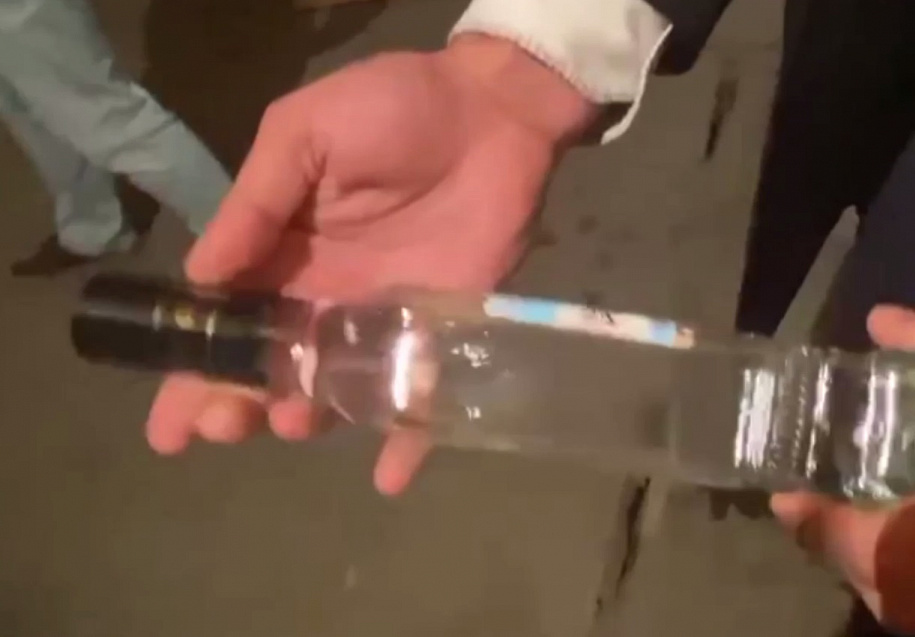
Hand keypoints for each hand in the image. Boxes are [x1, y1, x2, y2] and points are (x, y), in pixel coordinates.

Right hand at [144, 35, 598, 494]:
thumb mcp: (305, 134)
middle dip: (238, 404)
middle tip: (223, 425)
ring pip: (335, 389)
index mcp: (281, 254)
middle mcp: (324, 298)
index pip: (225, 322)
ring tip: (292, 420)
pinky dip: (407, 440)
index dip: (193, 370)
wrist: (492, 111)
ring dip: (307, 416)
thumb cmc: (392, 109)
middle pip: (271, 368)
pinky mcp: (442, 332)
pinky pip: (421, 395)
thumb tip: (200, 276)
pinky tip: (389, 476)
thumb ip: (254, 203)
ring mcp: (383, 320)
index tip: (167, 422)